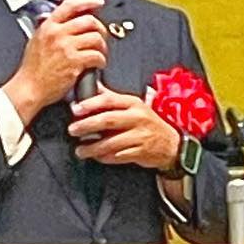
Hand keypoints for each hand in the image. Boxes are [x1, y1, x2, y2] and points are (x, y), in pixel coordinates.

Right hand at [1, 0, 107, 122]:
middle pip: (89, 21)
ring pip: (95, 38)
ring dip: (102, 46)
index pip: (70, 5)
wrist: (29, 88)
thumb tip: (65, 22)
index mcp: (48, 26)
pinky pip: (96, 56)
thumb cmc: (32, 70)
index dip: (88, 1)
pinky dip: (101, 60)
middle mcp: (57, 34)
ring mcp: (66, 48)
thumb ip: (50, 29)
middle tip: (102, 36)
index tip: (98, 2)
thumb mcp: (36, 40)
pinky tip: (98, 64)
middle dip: (100, 28)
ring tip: (99, 53)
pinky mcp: (74, 63)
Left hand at [67, 88, 181, 169]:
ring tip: (80, 150)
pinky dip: (106, 157)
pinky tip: (96, 157)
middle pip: (108, 120)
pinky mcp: (141, 152)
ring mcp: (140, 136)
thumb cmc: (147, 123)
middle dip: (87, 125)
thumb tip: (91, 86)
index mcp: (133, 104)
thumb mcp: (133, 106)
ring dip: (93, 147)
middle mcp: (138, 118)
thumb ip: (112, 98)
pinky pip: (119, 156)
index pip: (109, 100)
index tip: (75, 109)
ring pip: (112, 142)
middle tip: (72, 130)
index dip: (90, 104)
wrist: (171, 144)